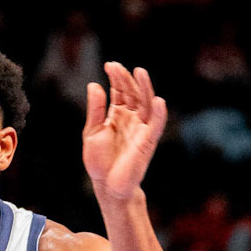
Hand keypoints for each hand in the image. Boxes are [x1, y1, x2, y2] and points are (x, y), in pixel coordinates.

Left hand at [83, 63, 166, 203]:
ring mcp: (141, 129)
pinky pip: (156, 125)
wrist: (107, 185)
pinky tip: (157, 100)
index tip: (109, 65)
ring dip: (144, 88)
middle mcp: (132, 119)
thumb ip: (95, 109)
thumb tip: (95, 85)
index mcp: (118, 116)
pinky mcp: (148, 141)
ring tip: (139, 72)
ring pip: (146, 104)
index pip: (120, 92)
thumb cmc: (100, 162)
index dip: (116, 78)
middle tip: (116, 66)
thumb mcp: (92, 131)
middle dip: (126, 79)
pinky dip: (158, 113)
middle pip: (133, 94)